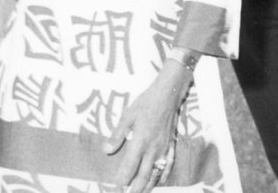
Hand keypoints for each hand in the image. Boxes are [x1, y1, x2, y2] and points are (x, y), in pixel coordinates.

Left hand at [103, 70, 186, 190]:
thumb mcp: (127, 117)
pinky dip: (163, 176)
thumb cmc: (145, 103)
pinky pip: (168, 165)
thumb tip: (106, 150)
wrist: (168, 95)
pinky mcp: (171, 145)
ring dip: (148, 186)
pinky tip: (160, 182)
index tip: (115, 188)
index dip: (121, 181)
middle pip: (143, 176)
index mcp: (139, 142)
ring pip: (156, 174)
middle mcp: (152, 149)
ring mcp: (163, 149)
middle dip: (135, 190)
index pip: (129, 168)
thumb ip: (117, 135)